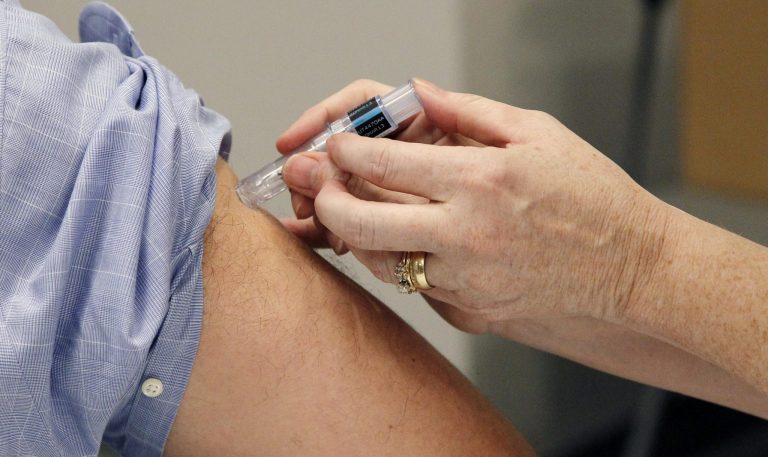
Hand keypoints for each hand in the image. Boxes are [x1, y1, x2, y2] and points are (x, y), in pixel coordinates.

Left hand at [279, 79, 671, 335]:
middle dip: (327, 200)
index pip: (384, 162)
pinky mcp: (469, 309)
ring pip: (380, 262)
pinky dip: (397, 261)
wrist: (632, 270)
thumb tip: (414, 91)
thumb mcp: (537, 133)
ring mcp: (465, 279)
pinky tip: (399, 240)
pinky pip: (413, 286)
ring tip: (352, 211)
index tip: (337, 144)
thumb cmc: (592, 196)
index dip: (346, 150)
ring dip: (355, 235)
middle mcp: (465, 234)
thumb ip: (468, 111)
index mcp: (480, 180)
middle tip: (319, 186)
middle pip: (363, 222)